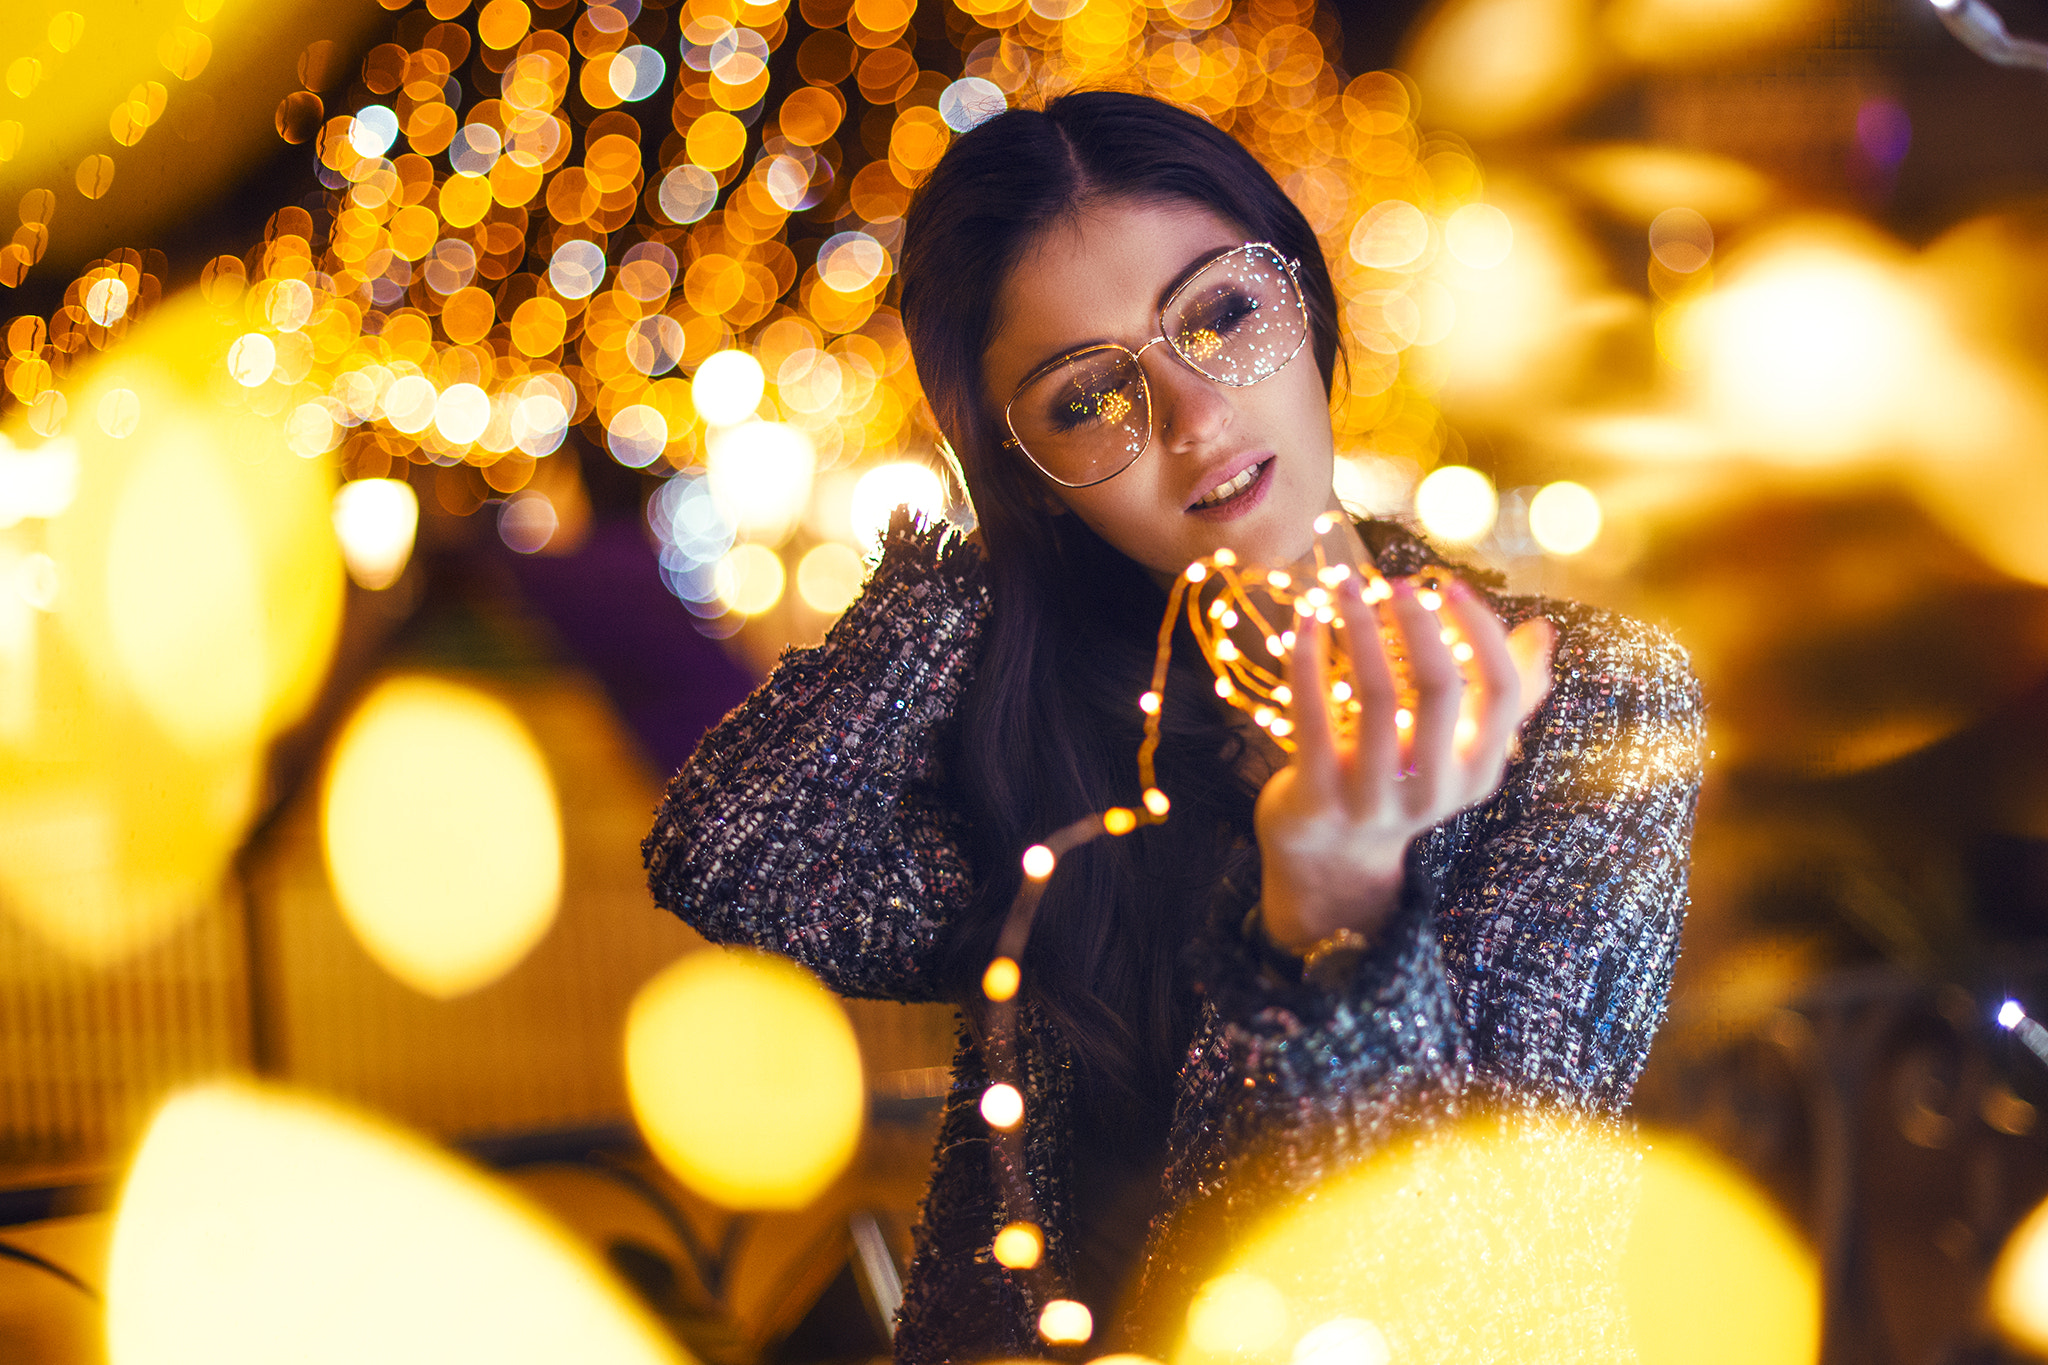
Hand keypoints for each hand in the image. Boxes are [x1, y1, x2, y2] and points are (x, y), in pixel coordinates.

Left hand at [1252, 566, 1555, 957]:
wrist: (1330, 856)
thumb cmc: (1402, 780)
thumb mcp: (1458, 749)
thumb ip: (1505, 697)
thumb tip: (1543, 631)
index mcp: (1478, 773)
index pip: (1501, 692)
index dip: (1481, 631)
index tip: (1448, 586)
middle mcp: (1433, 791)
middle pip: (1441, 688)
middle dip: (1418, 623)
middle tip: (1394, 583)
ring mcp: (1374, 799)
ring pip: (1376, 696)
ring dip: (1360, 628)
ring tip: (1345, 588)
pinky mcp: (1317, 798)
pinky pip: (1313, 716)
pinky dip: (1308, 660)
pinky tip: (1305, 621)